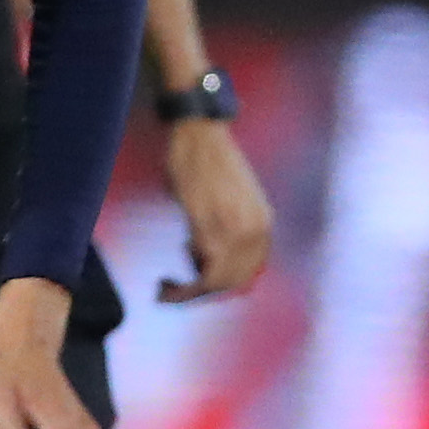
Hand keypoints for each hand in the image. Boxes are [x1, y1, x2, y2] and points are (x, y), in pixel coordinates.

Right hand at [154, 115, 272, 300]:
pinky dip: (181, 290)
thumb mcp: (234, 198)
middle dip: (201, 295)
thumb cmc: (206, 162)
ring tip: (165, 288)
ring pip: (217, 285)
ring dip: (187, 296)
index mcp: (264, 223)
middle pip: (233, 284)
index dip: (221, 286)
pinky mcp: (209, 230)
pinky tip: (164, 285)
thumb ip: (233, 229)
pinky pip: (202, 277)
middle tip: (173, 292)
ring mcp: (234, 231)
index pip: (249, 274)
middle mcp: (255, 231)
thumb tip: (212, 261)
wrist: (199, 132)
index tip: (195, 286)